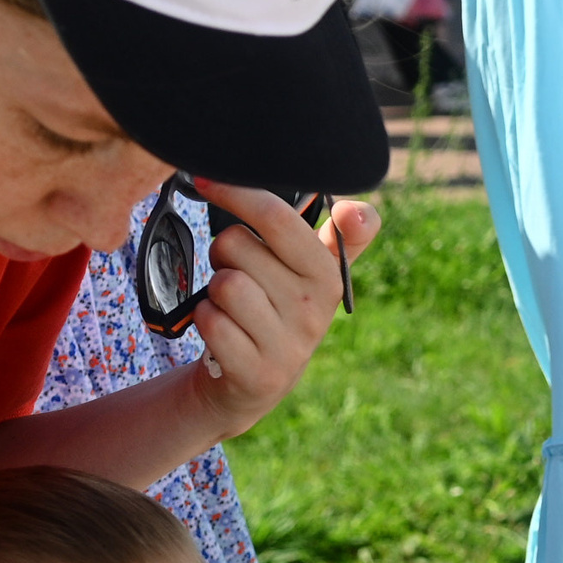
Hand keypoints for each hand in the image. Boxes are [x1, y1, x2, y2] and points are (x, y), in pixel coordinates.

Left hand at [186, 180, 381, 438]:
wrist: (256, 381)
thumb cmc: (278, 308)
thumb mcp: (313, 274)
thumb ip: (341, 236)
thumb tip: (357, 209)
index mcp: (328, 275)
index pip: (278, 217)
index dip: (238, 193)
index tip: (208, 181)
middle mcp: (315, 310)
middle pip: (237, 244)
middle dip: (224, 254)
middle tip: (239, 273)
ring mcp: (288, 345)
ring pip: (224, 283)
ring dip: (214, 290)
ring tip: (232, 304)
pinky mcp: (257, 373)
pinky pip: (211, 320)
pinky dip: (206, 320)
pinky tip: (224, 331)